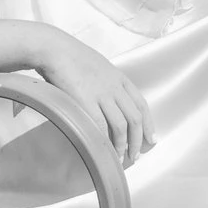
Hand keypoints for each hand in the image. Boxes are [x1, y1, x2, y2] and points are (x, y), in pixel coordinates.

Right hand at [32, 30, 154, 164]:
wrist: (55, 49)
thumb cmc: (73, 58)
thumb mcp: (100, 67)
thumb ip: (109, 84)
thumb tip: (110, 103)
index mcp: (121, 79)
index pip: (141, 105)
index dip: (149, 124)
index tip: (151, 139)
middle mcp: (115, 88)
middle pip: (135, 118)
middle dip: (138, 140)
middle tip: (136, 155)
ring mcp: (101, 95)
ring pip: (120, 125)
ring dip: (122, 145)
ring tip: (120, 158)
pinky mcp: (85, 101)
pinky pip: (100, 125)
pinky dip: (104, 140)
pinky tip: (104, 150)